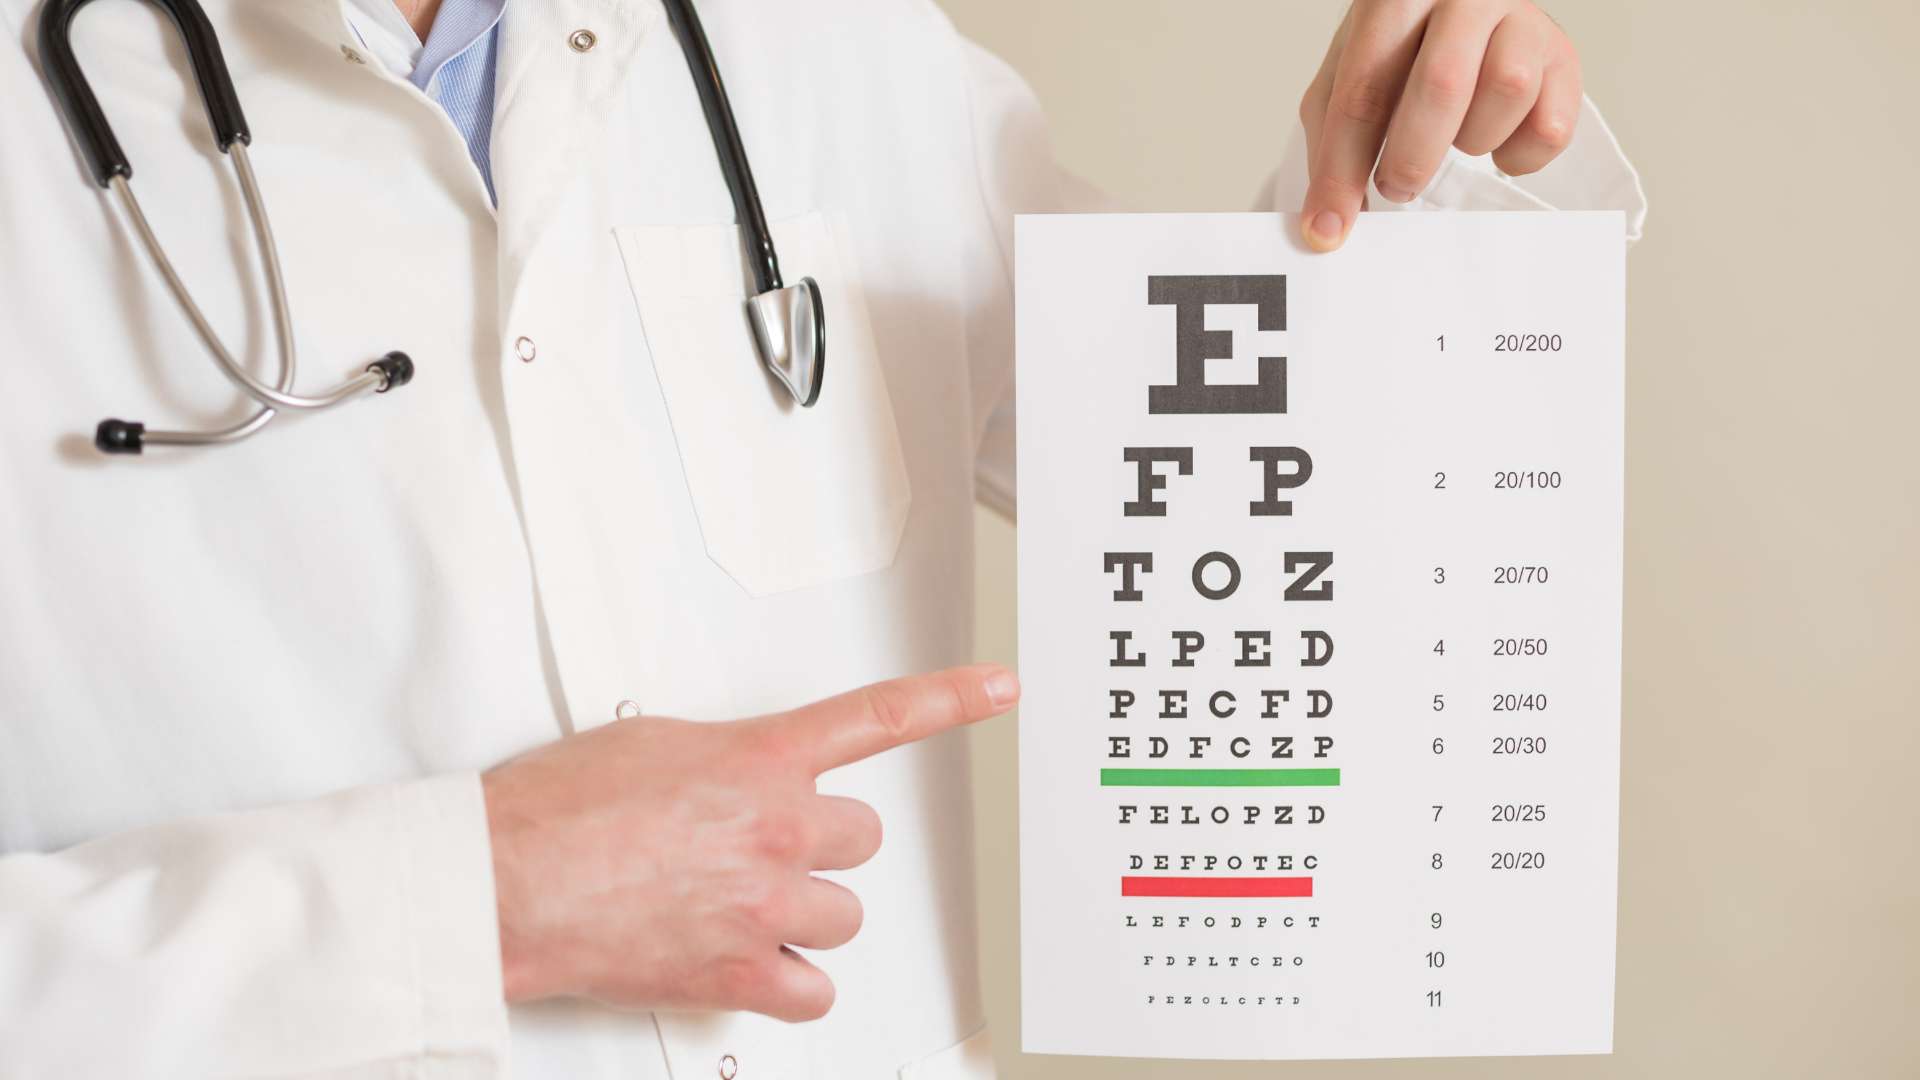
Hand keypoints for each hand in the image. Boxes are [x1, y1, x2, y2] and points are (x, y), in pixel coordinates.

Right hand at [480, 664, 1018, 1019]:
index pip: (877, 718)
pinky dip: (788, 983)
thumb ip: (719, 757)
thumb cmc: (553, 810)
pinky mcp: (738, 971)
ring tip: (740, 906)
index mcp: (758, 759)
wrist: (505, 879)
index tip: (996, 688)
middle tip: (762, 851)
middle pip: (861, 839)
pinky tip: (752, 963)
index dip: (950, 700)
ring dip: (804, 914)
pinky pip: (813, 990)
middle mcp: (775, 829)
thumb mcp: (650, 744)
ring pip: (844, 916)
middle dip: (820, 846)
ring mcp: (763, 904)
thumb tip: (730, 775)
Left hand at [1298, 0, 1581, 250]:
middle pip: (1443, 84)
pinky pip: (1551, 126)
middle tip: (1396, 186)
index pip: (1364, 89)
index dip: (1342, 170)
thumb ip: (1333, 138)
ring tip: (1456, 136)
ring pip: (1508, 89)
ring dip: (1472, 138)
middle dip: (1411, 157)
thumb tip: (1330, 220)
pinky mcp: (1562, 57)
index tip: (1329, 227)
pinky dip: (1517, 154)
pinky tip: (1496, 139)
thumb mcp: (1349, 73)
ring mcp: (1521, 20)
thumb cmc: (1402, 45)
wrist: (1463, 8)